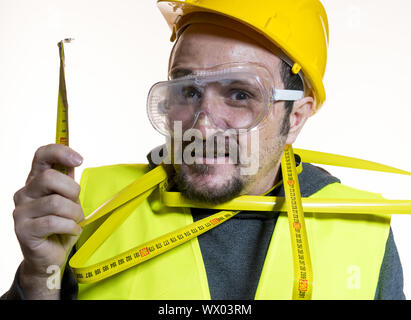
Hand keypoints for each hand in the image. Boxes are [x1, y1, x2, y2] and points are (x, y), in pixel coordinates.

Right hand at [13, 144, 83, 298]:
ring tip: (74, 222)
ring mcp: (21, 212)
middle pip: (50, 178)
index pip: (42, 155)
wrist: (50, 257)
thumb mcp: (69, 201)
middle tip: (77, 206)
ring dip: (74, 214)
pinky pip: (54, 222)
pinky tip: (71, 231)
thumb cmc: (61, 226)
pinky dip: (71, 227)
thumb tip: (73, 162)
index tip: (79, 160)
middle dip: (72, 191)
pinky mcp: (23, 230)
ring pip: (56, 203)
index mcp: (36, 181)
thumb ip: (68, 183)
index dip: (60, 152)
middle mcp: (24, 193)